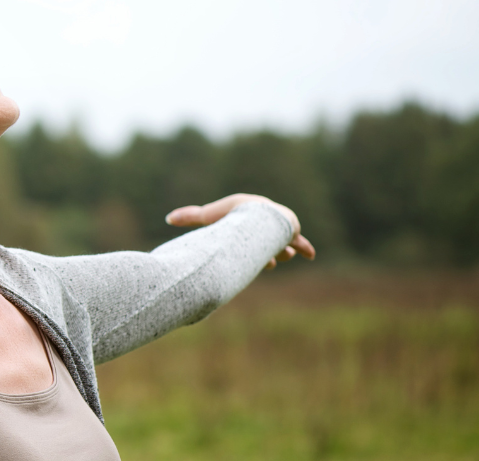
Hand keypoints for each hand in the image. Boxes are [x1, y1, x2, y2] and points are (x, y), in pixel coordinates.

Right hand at [164, 193, 315, 269]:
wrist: (256, 214)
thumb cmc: (231, 215)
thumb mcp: (207, 217)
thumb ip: (189, 217)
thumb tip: (168, 217)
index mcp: (246, 217)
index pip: (247, 234)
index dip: (247, 248)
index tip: (244, 257)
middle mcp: (263, 222)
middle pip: (264, 240)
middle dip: (265, 251)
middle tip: (266, 263)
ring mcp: (278, 226)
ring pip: (280, 244)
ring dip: (280, 252)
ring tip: (280, 256)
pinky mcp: (291, 231)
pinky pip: (299, 241)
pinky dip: (303, 248)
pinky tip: (310, 255)